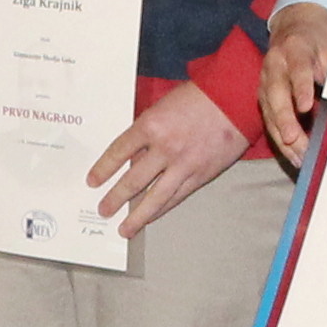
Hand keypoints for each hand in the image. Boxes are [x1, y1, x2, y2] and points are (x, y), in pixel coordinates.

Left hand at [89, 83, 248, 234]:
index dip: (103, 169)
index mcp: (150, 125)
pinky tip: (152, 217)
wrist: (234, 99)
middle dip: (115, 198)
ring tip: (124, 229)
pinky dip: (162, 209)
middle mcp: (164, 148)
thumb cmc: (198, 97)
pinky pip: (176, 197)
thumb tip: (133, 156)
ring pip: (154, 197)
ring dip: (137, 216)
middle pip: (133, 180)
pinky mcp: (200, 175)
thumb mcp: (163, 106)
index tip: (92, 182)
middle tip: (103, 210)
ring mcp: (183, 164)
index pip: (118, 152)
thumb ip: (147, 130)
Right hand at [260, 2, 326, 160]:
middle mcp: (274, 65)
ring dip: (282, 136)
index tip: (306, 106)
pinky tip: (294, 156)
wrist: (294, 27)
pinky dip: (281, 141)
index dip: (301, 87)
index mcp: (294, 49)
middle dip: (284, 119)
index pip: (298, 68)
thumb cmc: (317, 41)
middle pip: (276, 93)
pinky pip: (269, 121)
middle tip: (293, 139)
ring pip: (269, 111)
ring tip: (298, 156)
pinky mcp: (264, 97)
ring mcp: (265, 81)